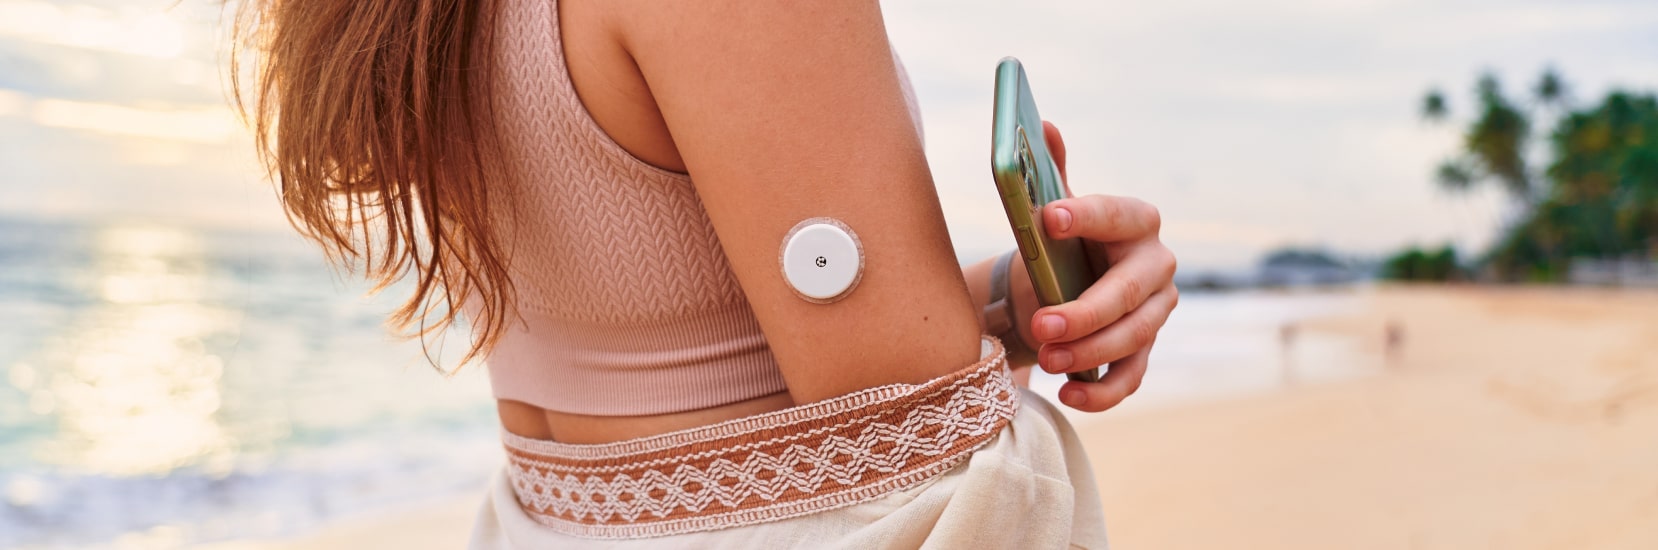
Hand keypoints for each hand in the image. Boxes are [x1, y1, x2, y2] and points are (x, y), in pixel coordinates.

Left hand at [1028, 121, 1177, 411]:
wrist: (1064, 286)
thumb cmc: (1060, 245)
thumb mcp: (1054, 212)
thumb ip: (1050, 171)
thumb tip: (1043, 125)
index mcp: (1136, 221)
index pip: (1117, 214)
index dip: (1086, 215)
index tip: (1049, 217)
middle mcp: (1156, 266)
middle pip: (1128, 292)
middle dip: (1086, 311)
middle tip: (1043, 324)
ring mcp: (1156, 313)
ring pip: (1133, 337)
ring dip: (1089, 352)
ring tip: (1046, 359)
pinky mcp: (1143, 352)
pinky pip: (1131, 378)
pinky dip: (1101, 393)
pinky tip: (1068, 396)